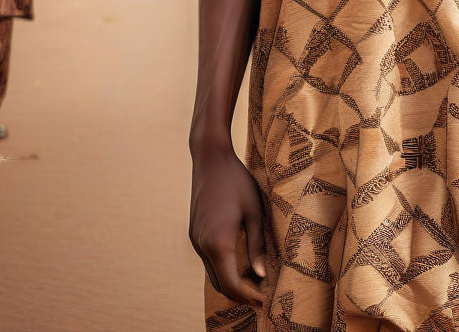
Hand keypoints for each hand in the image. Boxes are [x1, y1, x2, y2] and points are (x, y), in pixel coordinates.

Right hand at [189, 145, 266, 306]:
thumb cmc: (237, 181)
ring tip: (256, 280)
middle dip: (241, 293)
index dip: (248, 295)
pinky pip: (208, 260)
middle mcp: (201, 245)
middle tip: (263, 293)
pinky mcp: (193, 234)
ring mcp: (194, 240)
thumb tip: (262, 274)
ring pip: (212, 273)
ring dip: (231, 281)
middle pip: (220, 284)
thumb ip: (257, 245)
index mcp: (218, 242)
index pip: (231, 284)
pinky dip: (223, 267)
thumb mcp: (254, 211)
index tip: (265, 299)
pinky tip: (240, 262)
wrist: (210, 159)